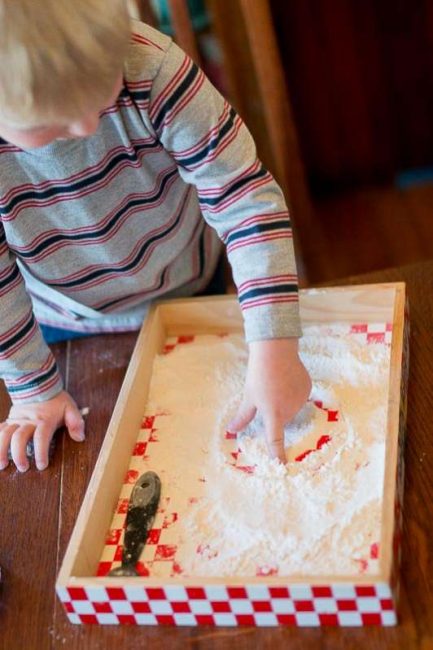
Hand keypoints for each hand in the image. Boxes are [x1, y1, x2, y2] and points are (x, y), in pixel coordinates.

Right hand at [0, 390, 84, 471]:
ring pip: (4, 434)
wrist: (39, 385)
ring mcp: (16, 420)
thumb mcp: (70, 408)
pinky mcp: (9, 420)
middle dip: (19, 455)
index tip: (42, 465)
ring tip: (2, 465)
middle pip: (19, 438)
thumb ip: (76, 422)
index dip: (41, 452)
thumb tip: (80, 438)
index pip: (41, 437)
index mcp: (45, 420)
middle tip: (23, 468)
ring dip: (1, 450)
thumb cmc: (56, 401)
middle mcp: (28, 421)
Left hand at [228, 338, 310, 462]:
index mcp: (273, 413)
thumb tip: (231, 431)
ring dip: (284, 402)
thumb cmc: (259, 374)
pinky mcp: (308, 389)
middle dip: (274, 412)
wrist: (276, 350)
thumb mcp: (248, 396)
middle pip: (281, 419)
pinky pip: (299, 397)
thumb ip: (242, 417)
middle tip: (266, 394)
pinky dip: (292, 392)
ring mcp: (301, 400)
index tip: (281, 467)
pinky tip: (286, 379)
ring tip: (276, 383)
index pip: (275, 440)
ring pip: (291, 408)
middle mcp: (290, 410)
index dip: (278, 455)